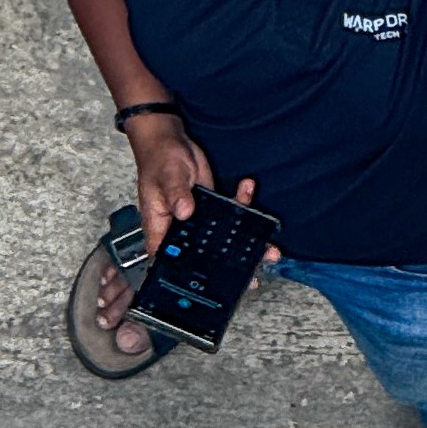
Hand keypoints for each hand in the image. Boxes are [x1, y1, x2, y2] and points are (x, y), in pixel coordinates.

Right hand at [97, 139, 279, 356]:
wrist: (169, 138)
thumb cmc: (158, 159)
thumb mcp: (165, 177)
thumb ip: (175, 194)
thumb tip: (185, 212)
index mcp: (161, 230)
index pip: (172, 263)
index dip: (191, 279)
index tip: (215, 290)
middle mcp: (180, 229)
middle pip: (204, 257)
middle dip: (230, 266)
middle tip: (252, 275)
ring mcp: (198, 219)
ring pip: (222, 239)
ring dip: (245, 241)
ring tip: (268, 246)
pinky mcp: (211, 206)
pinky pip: (230, 212)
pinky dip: (243, 204)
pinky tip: (248, 188)